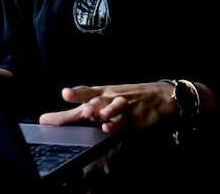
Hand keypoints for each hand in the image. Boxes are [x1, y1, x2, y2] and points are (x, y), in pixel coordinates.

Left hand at [38, 81, 174, 132]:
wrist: (160, 96)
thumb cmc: (129, 97)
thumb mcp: (108, 95)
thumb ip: (85, 102)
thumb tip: (58, 108)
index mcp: (105, 92)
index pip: (89, 91)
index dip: (77, 93)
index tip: (65, 94)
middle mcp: (113, 98)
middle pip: (99, 99)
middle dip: (88, 102)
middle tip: (78, 105)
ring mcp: (125, 107)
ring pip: (114, 107)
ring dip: (105, 110)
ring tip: (92, 114)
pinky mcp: (134, 119)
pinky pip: (125, 122)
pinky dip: (116, 125)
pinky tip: (107, 128)